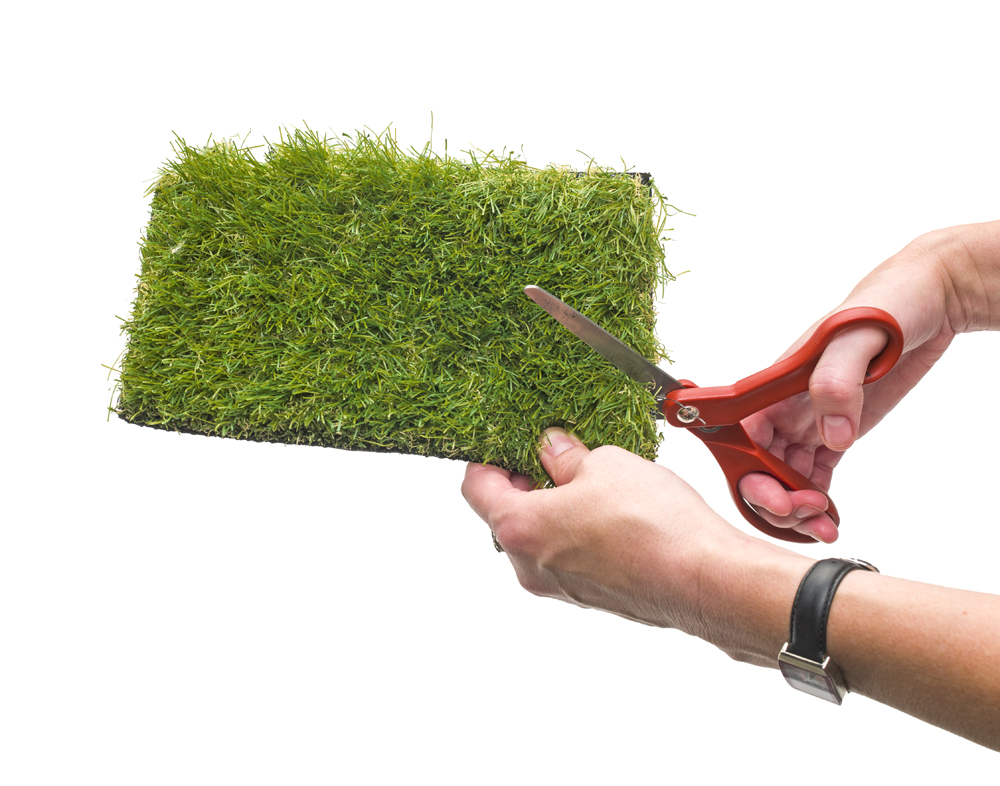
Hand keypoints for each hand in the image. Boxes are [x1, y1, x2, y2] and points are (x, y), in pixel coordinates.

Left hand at [462, 427, 740, 633]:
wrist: (704, 579)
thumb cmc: (653, 526)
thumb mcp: (604, 464)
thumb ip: (566, 456)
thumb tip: (552, 449)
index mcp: (519, 528)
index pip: (476, 488)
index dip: (487, 459)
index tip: (506, 443)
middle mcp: (529, 567)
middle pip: (505, 517)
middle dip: (525, 483)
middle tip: (553, 456)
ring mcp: (559, 588)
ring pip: (538, 540)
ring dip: (554, 509)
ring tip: (590, 481)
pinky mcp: (590, 597)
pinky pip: (568, 558)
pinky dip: (576, 533)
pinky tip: (610, 512)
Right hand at [738, 223, 999, 541]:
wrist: (928, 296)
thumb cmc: (884, 303)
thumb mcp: (855, 336)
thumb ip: (836, 383)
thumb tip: (830, 437)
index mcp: (775, 384)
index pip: (740, 437)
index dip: (749, 472)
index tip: (778, 495)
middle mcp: (785, 405)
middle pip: (757, 465)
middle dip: (773, 498)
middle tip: (807, 515)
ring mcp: (811, 418)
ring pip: (784, 475)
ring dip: (795, 506)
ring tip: (824, 524)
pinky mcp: (840, 427)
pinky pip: (815, 472)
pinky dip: (817, 499)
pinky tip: (831, 516)